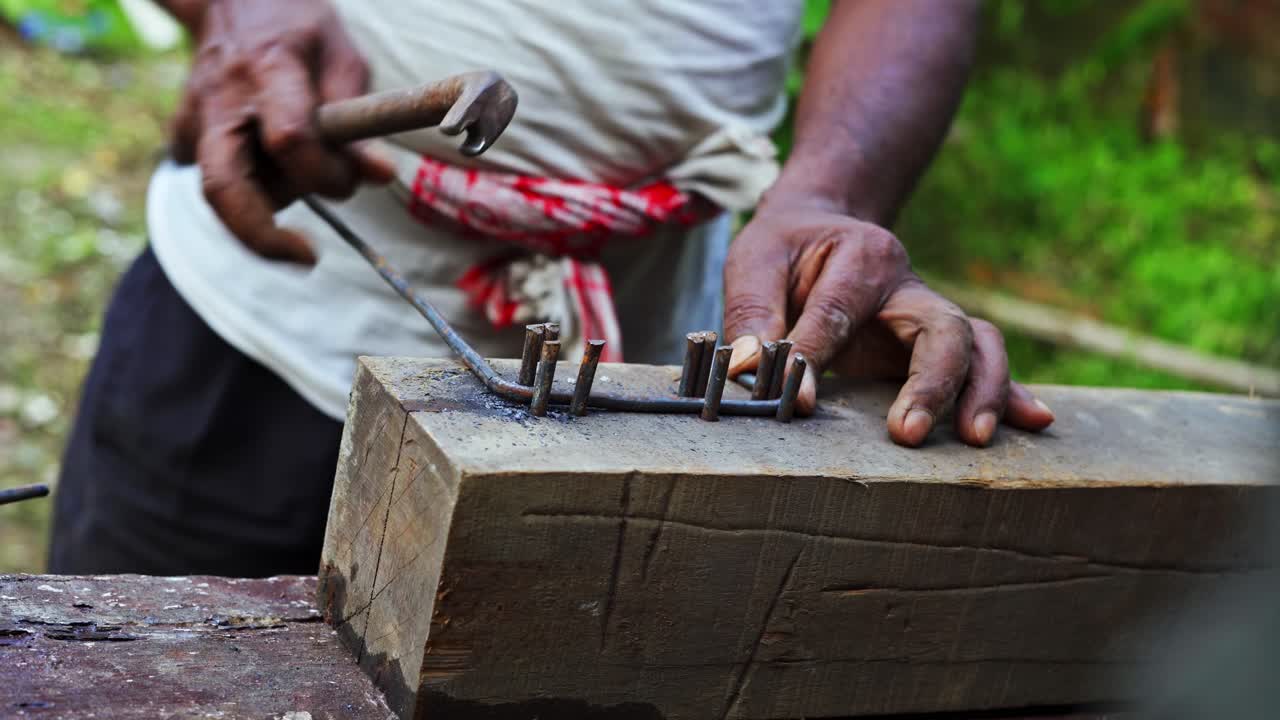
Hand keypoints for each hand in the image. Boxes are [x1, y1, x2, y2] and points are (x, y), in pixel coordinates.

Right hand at [170, 0, 392, 262]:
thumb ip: (360, 121)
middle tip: (305, 257)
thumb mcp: (344, 57)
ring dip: (272, 199)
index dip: (325, 174)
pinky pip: (220, 180)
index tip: (354, 184)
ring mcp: (191, 118)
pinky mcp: (182, 135)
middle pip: (223, 188)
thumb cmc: (300, 29)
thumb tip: (380, 177)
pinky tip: (272, 158)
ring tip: (304, 165)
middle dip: (262, 236)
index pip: (289, 139)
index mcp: (268, 70)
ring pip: (222, 191)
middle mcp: (220, 99)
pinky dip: (254, 185)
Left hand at [722, 199, 1054, 446]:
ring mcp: (928, 316)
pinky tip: (1033, 421)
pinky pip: (981, 364)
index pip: (842, 313)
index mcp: (862, 256)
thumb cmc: (784, 249)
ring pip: (977, 345)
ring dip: (981, 391)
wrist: (817, 227)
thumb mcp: (754, 263)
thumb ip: (751, 313)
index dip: (816, 357)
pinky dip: (1008, 393)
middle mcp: (908, 286)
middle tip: (907, 433)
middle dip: (931, 382)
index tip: (798, 401)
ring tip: (975, 438)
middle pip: (942, 328)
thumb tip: (750, 370)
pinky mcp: (933, 346)